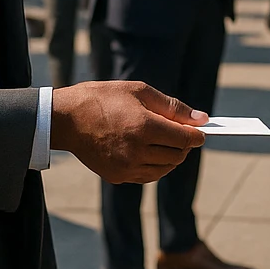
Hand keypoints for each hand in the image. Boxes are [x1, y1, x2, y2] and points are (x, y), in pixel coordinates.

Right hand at [50, 80, 206, 184]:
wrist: (68, 119)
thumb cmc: (104, 98)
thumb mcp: (140, 92)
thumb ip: (173, 107)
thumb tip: (201, 119)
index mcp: (144, 127)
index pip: (184, 138)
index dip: (196, 135)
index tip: (201, 131)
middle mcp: (136, 151)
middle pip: (177, 155)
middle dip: (184, 145)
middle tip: (182, 132)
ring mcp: (126, 167)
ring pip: (164, 169)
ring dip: (171, 156)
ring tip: (165, 140)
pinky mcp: (117, 176)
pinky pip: (147, 176)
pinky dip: (156, 166)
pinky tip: (151, 152)